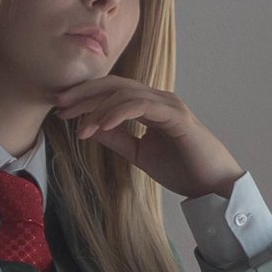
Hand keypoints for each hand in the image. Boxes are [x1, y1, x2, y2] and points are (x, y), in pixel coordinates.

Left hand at [53, 76, 244, 197]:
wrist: (212, 185)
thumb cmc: (182, 170)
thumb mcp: (139, 154)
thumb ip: (117, 139)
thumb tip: (90, 129)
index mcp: (150, 106)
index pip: (112, 91)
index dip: (86, 97)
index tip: (61, 109)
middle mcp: (158, 99)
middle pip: (115, 85)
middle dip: (85, 94)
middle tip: (59, 105)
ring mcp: (168, 105)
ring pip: (126, 94)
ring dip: (98, 108)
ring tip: (79, 125)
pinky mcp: (176, 117)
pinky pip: (142, 107)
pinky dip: (119, 113)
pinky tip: (102, 126)